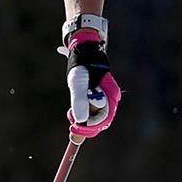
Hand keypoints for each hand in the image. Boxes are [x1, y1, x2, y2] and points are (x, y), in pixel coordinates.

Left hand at [63, 20, 118, 138]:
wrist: (84, 53)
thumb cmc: (82, 66)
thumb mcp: (78, 83)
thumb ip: (79, 100)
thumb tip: (80, 121)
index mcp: (110, 96)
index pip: (103, 120)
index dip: (89, 128)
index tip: (74, 129)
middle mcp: (111, 99)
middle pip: (101, 121)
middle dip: (86, 126)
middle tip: (71, 126)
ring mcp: (106, 99)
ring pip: (96, 118)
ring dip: (83, 120)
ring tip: (70, 113)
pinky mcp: (99, 98)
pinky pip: (93, 112)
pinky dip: (83, 113)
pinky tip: (73, 109)